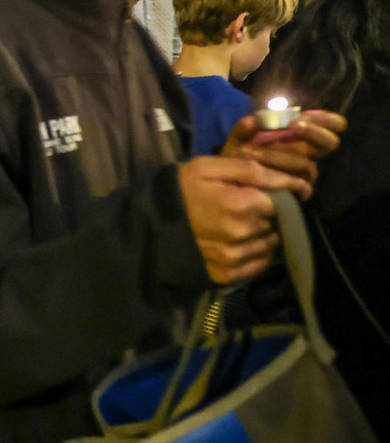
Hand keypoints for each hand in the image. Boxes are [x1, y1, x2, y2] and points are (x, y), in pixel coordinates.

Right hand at [178, 156, 308, 284]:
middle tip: (249, 206)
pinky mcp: (227, 274)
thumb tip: (294, 182)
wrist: (149, 224)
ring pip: (270, 244)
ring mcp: (235, 257)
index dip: (280, 195)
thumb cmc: (181, 190)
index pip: (284, 201)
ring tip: (244, 224)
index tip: (271, 192)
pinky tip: (240, 242)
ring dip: (264, 233)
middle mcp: (243, 234)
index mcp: (241, 204)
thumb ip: (251, 170)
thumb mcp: (209, 167)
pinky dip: (256, 253)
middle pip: (278, 223)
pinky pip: (258, 264)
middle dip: (270, 213)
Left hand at [219, 109, 345, 198]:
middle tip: (293, 125)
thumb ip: (244, 128)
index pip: (332, 125)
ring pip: (307, 164)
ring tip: (251, 151)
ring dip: (279, 155)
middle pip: (331, 143)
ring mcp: (305, 173)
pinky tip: (260, 173)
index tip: (304, 116)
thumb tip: (253, 120)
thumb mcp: (238, 139)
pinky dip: (279, 177)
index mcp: (301, 136)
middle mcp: (308, 153)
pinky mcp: (300, 191)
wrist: (232, 181)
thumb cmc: (240, 155)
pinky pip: (301, 185)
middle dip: (315, 132)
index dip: (327, 119)